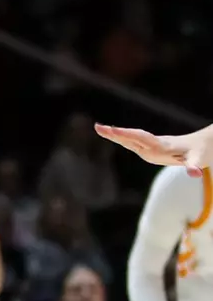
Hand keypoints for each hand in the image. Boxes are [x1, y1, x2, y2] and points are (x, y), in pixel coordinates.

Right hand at [95, 122, 212, 176]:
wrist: (205, 142)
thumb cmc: (203, 151)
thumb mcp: (200, 159)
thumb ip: (195, 166)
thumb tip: (194, 173)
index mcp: (162, 146)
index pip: (141, 138)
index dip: (127, 135)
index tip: (113, 130)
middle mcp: (154, 144)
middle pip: (132, 136)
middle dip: (115, 133)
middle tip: (98, 127)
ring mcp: (152, 146)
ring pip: (131, 138)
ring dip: (116, 134)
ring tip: (100, 129)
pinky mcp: (151, 148)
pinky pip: (133, 142)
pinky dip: (122, 138)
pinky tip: (113, 136)